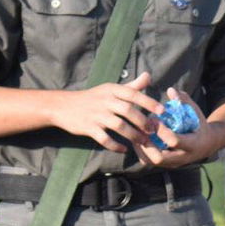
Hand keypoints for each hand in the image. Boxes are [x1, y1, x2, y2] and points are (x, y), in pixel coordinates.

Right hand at [48, 71, 162, 151]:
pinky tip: (124, 149)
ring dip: (133, 135)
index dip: (148, 102)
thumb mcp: (110, 89)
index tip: (161, 111)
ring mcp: (96, 115)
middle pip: (128, 110)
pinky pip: (104, 139)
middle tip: (153, 131)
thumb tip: (149, 76)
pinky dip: (115, 145)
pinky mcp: (88, 128)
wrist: (63, 106)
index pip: (133, 94)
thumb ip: (131, 86)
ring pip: (119, 126)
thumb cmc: (93, 98)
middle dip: (142, 122)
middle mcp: (104, 101)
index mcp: (111, 90)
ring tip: (143, 142)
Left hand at [135, 88, 218, 167]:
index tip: (153, 118)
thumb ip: (184, 101)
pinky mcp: (167, 165)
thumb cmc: (199, 124)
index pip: (174, 141)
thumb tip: (170, 90)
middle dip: (147, 144)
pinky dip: (142, 151)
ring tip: (136, 133)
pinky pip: (150, 162)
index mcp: (192, 144)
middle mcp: (183, 157)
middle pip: (159, 158)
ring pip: (152, 162)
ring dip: (142, 148)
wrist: (207, 145)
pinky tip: (139, 139)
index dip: (162, 131)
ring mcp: (174, 163)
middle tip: (140, 130)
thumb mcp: (195, 112)